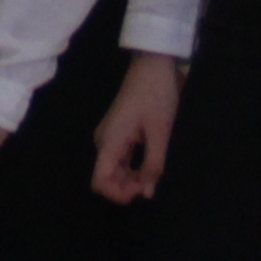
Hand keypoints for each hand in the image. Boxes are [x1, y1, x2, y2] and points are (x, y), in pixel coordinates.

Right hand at [89, 52, 182, 204]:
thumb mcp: (160, 133)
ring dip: (132, 179)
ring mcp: (111, 137)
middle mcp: (105, 142)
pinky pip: (121, 160)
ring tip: (155, 174)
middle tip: (153, 183)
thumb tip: (147, 194)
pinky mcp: (119, 133)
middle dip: (128, 188)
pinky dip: (134, 169)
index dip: (119, 194)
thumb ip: (153, 165)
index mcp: (110, 141)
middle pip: (106, 178)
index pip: (99, 182)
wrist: (153, 65)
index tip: (143, 188)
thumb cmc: (156, 96)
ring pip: (114, 171)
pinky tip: (151, 166)